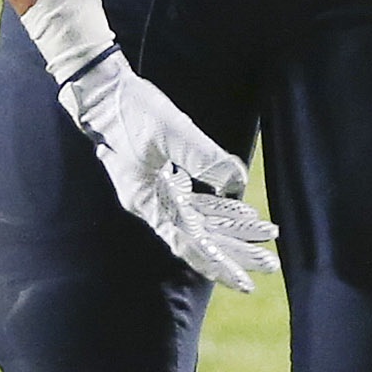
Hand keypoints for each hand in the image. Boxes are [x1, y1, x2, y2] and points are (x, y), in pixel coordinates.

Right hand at [22, 0, 276, 296]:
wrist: (101, 90)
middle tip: (271, 266)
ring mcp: (156, 191)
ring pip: (201, 221)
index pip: (188, 243)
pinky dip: (220, 208)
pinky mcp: (162, 178)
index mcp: (148, 200)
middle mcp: (152, 204)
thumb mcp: (171, 129)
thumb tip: (239, 182)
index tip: (243, 281)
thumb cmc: (130, 109)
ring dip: (233, 229)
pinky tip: (244, 211)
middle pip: (200, 238)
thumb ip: (205, 157)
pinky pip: (196, 202)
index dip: (217, 264)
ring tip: (268, 236)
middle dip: (236, 252)